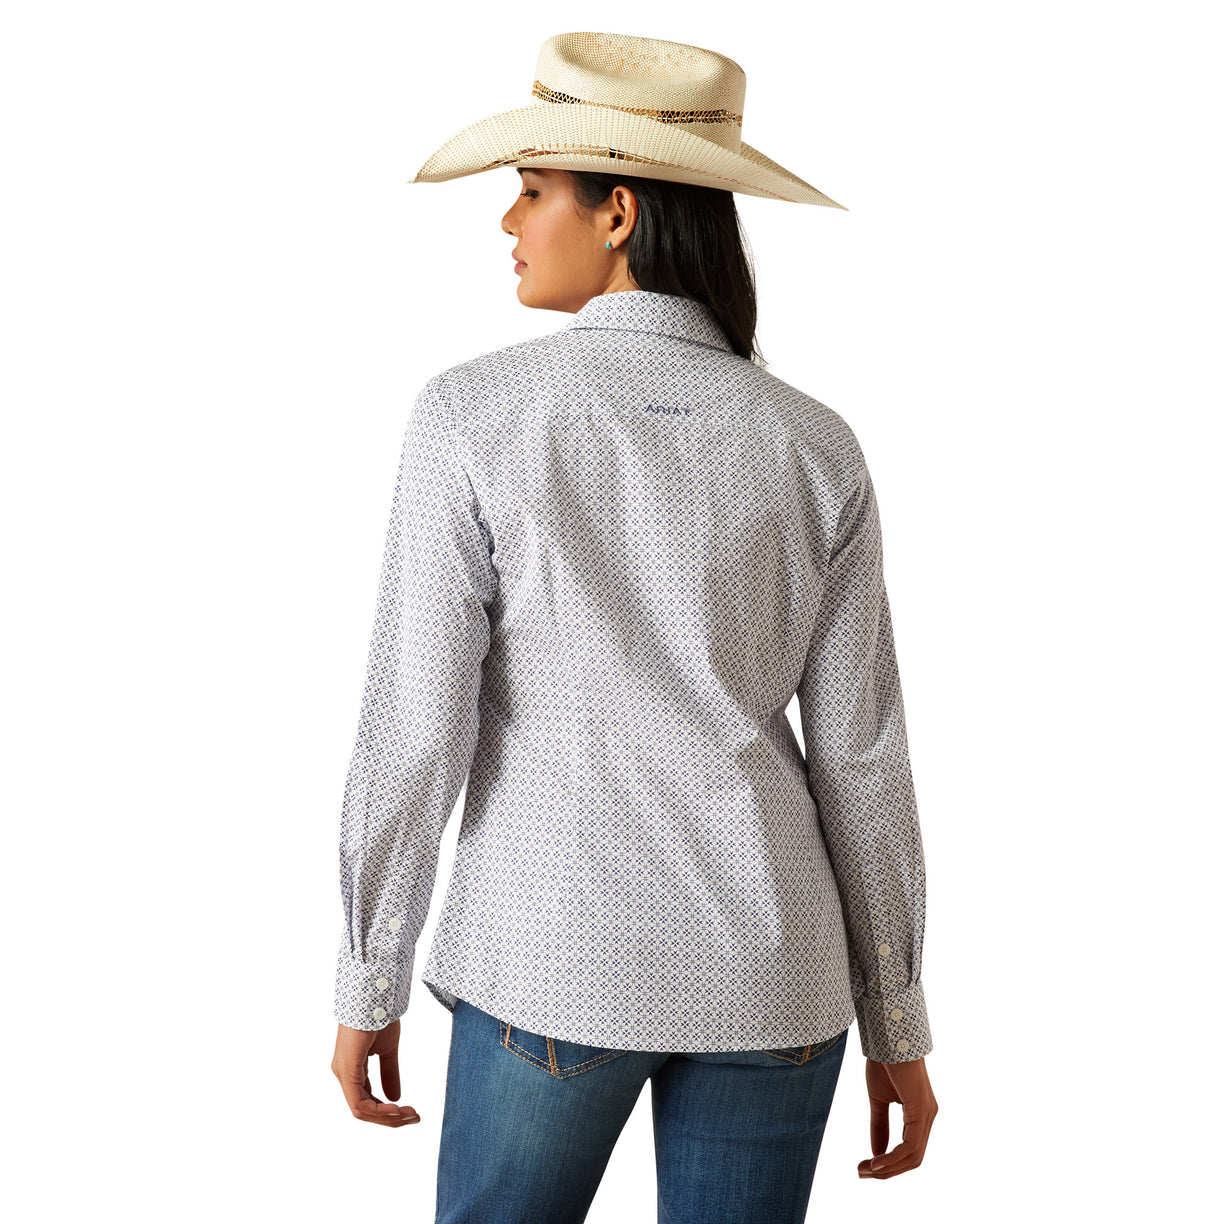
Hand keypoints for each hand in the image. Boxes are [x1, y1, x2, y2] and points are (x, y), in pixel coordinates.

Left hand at [332, 1019, 420, 1126]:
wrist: (375, 998)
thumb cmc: (378, 1017)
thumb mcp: (388, 1050)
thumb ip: (389, 1073)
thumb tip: (395, 1097)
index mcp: (353, 1070)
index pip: (368, 1102)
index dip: (389, 1112)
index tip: (412, 1112)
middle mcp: (345, 1075)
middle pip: (365, 1110)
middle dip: (392, 1118)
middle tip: (415, 1117)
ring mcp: (344, 1074)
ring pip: (362, 1111)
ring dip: (388, 1117)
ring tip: (410, 1113)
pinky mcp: (347, 1072)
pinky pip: (359, 1102)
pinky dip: (378, 1110)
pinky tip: (396, 1108)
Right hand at [857, 1055, 936, 1177]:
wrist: (888, 1037)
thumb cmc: (885, 1062)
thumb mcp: (878, 1099)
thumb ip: (879, 1125)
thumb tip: (876, 1154)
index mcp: (919, 1115)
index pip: (908, 1151)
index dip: (888, 1164)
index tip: (864, 1168)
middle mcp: (928, 1117)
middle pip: (912, 1159)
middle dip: (887, 1171)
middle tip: (861, 1173)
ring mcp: (927, 1115)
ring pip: (913, 1157)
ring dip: (889, 1168)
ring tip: (866, 1170)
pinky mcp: (921, 1110)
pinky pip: (911, 1145)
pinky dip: (894, 1157)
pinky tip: (877, 1162)